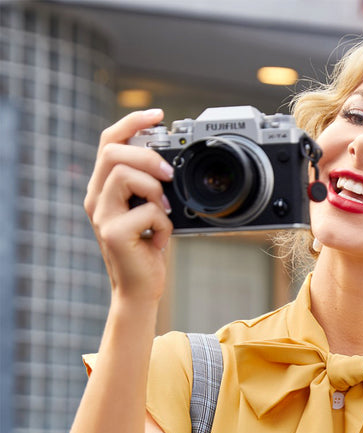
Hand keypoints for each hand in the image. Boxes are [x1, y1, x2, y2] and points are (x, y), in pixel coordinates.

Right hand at [84, 109, 174, 302]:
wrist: (140, 291)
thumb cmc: (147, 252)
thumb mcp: (149, 212)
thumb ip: (149, 188)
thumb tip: (168, 162)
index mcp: (103, 188)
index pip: (110, 142)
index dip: (132, 122)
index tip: (158, 115)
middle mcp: (96, 198)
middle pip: (113, 152)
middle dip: (147, 156)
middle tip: (169, 174)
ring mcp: (101, 215)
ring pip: (125, 175)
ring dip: (154, 189)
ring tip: (164, 211)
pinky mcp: (113, 233)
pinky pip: (146, 210)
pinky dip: (163, 224)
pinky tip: (160, 239)